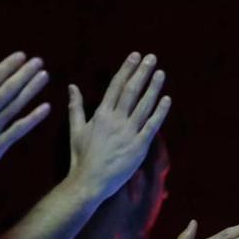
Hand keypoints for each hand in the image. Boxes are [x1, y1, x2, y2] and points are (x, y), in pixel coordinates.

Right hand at [0, 52, 51, 196]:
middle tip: (39, 61)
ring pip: (16, 106)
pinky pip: (19, 130)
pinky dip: (34, 118)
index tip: (20, 55)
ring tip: (44, 76)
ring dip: (32, 90)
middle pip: (7, 90)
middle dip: (24, 73)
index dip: (7, 66)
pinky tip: (47, 107)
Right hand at [65, 53, 171, 199]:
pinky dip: (160, 112)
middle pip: (131, 91)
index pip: (116, 86)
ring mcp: (128, 133)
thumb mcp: (75, 130)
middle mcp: (115, 120)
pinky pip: (152, 125)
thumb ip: (76, 107)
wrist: (89, 181)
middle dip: (142, 72)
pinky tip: (167, 99)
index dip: (126, 69)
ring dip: (153, 88)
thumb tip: (72, 86)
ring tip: (160, 73)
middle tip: (151, 57)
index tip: (135, 56)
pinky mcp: (139, 146)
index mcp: (101, 114)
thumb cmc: (81, 157)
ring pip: (143, 105)